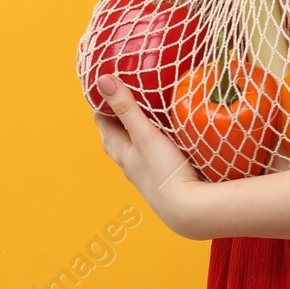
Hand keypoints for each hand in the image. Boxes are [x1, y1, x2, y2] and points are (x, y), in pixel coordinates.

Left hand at [93, 73, 203, 237]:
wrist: (188, 209)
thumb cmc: (164, 172)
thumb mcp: (145, 135)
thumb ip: (126, 107)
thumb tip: (102, 79)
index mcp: (118, 149)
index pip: (102, 119)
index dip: (102, 100)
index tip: (110, 80)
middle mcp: (127, 161)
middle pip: (115, 131)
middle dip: (118, 111)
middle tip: (129, 89)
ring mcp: (144, 170)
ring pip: (133, 143)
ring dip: (136, 126)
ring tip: (147, 108)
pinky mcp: (161, 175)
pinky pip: (150, 151)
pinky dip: (152, 138)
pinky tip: (166, 135)